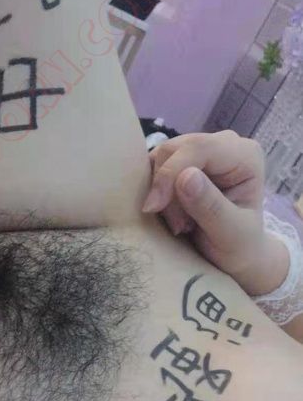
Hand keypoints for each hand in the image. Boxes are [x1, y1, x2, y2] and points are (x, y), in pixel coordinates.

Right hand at [142, 130, 288, 295]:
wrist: (234, 256)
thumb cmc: (238, 247)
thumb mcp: (230, 235)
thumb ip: (211, 207)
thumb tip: (186, 176)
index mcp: (245, 155)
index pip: (198, 148)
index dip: (170, 173)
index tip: (154, 207)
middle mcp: (225, 144)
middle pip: (175, 149)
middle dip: (165, 188)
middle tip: (177, 226)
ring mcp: (203, 150)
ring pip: (161, 156)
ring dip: (160, 192)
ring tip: (179, 223)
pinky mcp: (184, 160)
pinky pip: (156, 165)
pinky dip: (156, 190)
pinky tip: (171, 213)